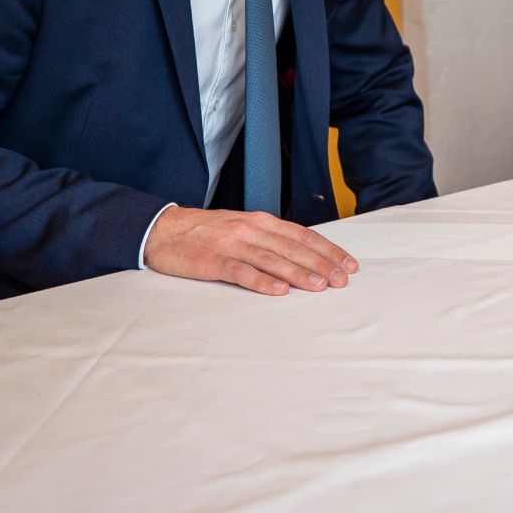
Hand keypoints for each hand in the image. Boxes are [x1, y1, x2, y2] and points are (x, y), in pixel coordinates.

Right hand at [142, 206, 358, 296]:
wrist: (164, 229)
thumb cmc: (207, 232)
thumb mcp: (242, 228)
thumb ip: (269, 239)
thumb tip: (303, 255)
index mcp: (261, 222)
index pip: (303, 235)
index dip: (327, 250)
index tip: (348, 264)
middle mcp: (251, 230)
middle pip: (293, 247)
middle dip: (321, 264)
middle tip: (342, 280)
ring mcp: (232, 245)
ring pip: (272, 259)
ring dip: (298, 273)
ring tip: (319, 286)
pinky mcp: (213, 261)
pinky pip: (241, 272)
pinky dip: (261, 281)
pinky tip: (279, 290)